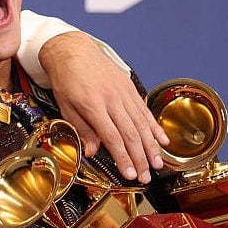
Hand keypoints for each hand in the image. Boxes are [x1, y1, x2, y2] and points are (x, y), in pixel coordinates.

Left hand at [39, 31, 168, 182]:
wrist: (73, 50)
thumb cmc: (66, 78)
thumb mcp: (65, 105)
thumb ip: (81, 128)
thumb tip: (93, 151)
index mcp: (92, 105)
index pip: (112, 137)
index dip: (123, 158)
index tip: (129, 174)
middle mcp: (111, 99)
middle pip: (130, 134)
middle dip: (140, 158)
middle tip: (146, 176)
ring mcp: (123, 93)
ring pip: (141, 124)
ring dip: (151, 146)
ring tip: (157, 164)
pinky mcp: (129, 88)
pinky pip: (144, 110)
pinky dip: (154, 127)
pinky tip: (162, 140)